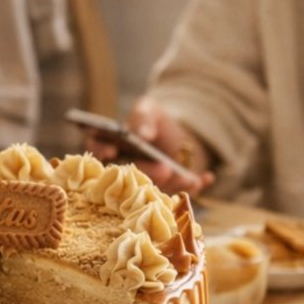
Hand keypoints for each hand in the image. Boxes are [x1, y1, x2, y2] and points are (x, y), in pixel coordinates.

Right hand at [93, 95, 214, 196]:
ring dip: (174, 184)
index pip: (97, 150)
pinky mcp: (168, 193)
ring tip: (190, 177)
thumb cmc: (157, 120)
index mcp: (113, 149)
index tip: (110, 149)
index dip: (100, 150)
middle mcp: (126, 173)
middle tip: (164, 168)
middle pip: (130, 178)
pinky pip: (181, 194)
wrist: (184, 132)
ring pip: (157, 190)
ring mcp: (147, 185)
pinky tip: (205, 177)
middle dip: (147, 173)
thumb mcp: (150, 109)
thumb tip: (141, 135)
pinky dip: (194, 185)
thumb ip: (143, 117)